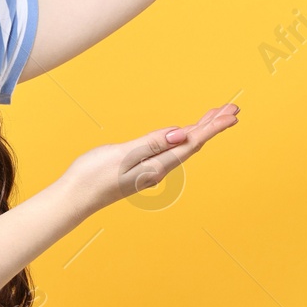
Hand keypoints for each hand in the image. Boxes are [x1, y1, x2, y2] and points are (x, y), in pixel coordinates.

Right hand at [62, 103, 240, 215]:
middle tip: (232, 108)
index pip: (192, 142)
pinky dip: (184, 138)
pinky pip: (171, 150)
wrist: (74, 198)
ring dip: (200, 130)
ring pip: (183, 147)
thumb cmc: (93, 175)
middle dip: (213, 126)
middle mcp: (158, 169)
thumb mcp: (123, 155)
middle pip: (192, 144)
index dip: (213, 127)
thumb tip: (182, 134)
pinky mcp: (141, 168)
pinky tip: (185, 135)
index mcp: (157, 165)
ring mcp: (150, 169)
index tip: (231, 114)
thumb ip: (152, 143)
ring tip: (215, 117)